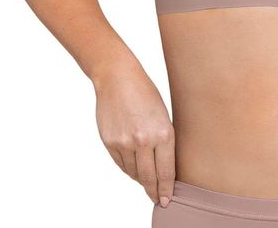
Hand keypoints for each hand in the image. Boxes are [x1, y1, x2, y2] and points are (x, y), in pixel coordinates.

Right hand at [93, 62, 175, 206]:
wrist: (118, 77)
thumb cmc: (145, 92)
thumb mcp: (163, 114)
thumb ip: (163, 140)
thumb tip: (163, 168)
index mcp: (163, 133)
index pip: (166, 171)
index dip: (167, 189)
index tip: (167, 199)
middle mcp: (144, 140)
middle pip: (150, 177)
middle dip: (154, 191)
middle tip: (159, 200)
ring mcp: (125, 143)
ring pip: (134, 172)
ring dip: (141, 180)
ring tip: (147, 183)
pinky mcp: (110, 142)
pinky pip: (121, 164)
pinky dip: (129, 169)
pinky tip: (134, 170)